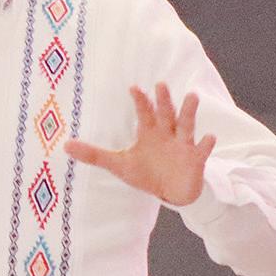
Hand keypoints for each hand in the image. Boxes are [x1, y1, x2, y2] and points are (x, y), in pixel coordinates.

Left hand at [64, 82, 215, 206]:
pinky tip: (209, 137)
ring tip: (192, 97)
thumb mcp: (119, 165)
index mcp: (149, 133)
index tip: (134, 87)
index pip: (144, 114)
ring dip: (189, 112)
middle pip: (165, 114)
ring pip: (186, 126)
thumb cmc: (146, 173)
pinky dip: (205, 145)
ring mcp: (183, 145)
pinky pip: (201, 150)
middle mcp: (167, 134)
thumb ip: (94, 155)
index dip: (140, 101)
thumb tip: (65, 146)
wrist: (172, 191)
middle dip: (164, 101)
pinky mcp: (195, 159)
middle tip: (161, 84)